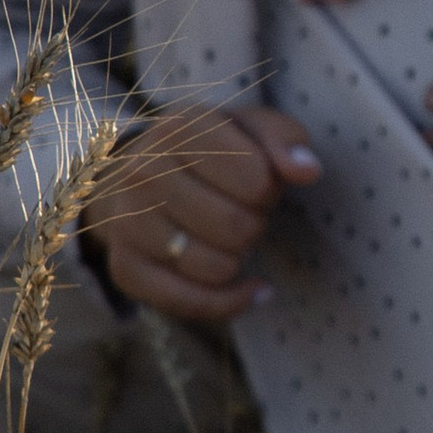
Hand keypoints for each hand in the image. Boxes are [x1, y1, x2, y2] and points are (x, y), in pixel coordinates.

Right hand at [83, 105, 320, 320]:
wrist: (132, 175)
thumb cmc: (207, 152)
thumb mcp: (249, 128)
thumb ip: (285, 138)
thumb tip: (307, 171)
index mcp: (179, 128)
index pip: (257, 180)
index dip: (269, 189)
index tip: (254, 183)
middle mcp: (143, 171)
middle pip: (237, 228)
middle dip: (254, 225)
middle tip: (240, 212)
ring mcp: (128, 221)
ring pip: (217, 269)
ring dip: (238, 259)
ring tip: (225, 237)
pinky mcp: (125, 267)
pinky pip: (191, 303)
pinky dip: (230, 302)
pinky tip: (248, 287)